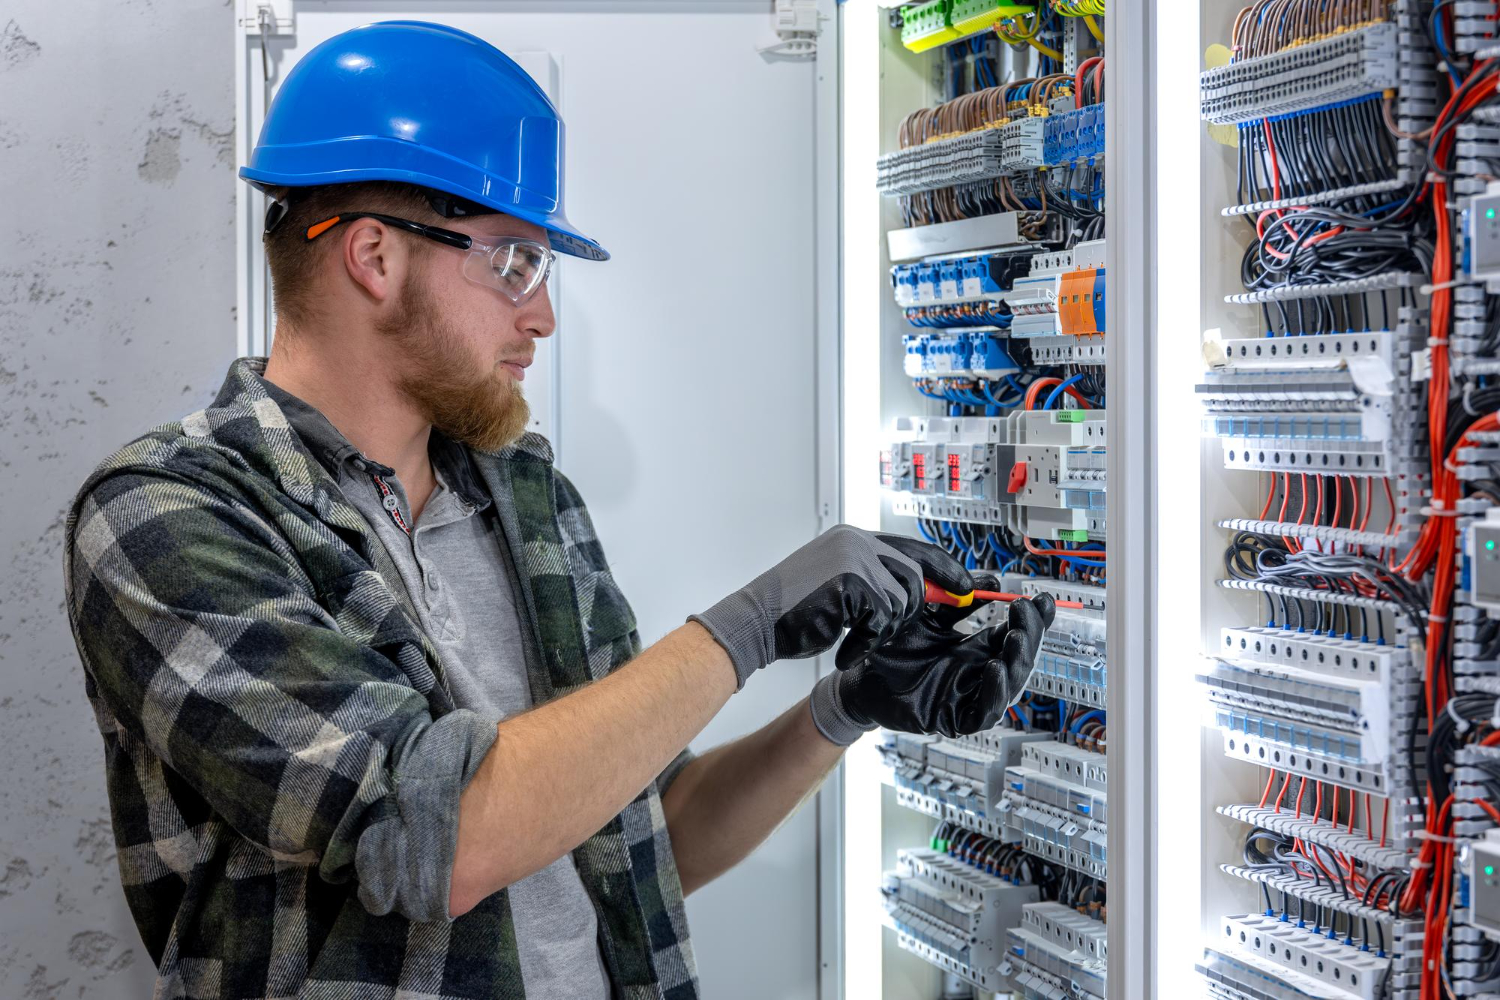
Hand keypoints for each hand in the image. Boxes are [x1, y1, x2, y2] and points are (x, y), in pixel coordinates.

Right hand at [689, 525, 970, 688]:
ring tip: (856, 638)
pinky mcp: (852, 581)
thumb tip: (922, 593)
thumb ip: (875, 581)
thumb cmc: (793, 612)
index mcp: (854, 538)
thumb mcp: (839, 587)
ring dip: (883, 628)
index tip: (967, 586)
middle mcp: (856, 541)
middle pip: (915, 574)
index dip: (944, 568)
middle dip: (914, 608)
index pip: (914, 547)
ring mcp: (854, 558)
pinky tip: (845, 649)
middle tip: (896, 628)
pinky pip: (883, 617)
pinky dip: (866, 641)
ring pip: (903, 598)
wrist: (754, 621)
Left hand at [809, 588, 1055, 743]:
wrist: (853, 669)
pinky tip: (994, 667)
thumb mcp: (924, 610)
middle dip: (1029, 635)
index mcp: (972, 648)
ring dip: (1018, 661)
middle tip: (1025, 612)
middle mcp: (974, 672)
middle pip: (1018, 658)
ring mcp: (965, 695)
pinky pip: (984, 713)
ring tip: (1013, 637)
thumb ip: (954, 596)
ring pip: (1009, 686)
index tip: (1042, 600)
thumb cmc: (886, 643)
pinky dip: (994, 693)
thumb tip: (989, 581)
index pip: (1014, 634)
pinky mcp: (951, 717)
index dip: (1032, 620)